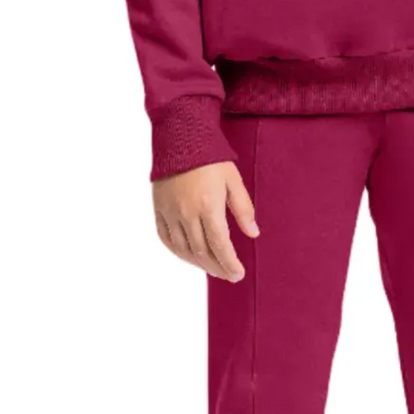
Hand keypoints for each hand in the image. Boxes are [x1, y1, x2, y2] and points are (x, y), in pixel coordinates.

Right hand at [153, 160, 258, 280]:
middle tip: (229, 276)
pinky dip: (178, 252)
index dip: (230, 264)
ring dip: (199, 264)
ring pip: (183, 249)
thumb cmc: (211, 158)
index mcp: (208, 206)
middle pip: (202, 252)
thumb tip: (254, 234)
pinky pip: (166, 238)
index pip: (220, 246)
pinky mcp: (159, 209)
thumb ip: (243, 209)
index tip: (238, 274)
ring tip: (213, 269)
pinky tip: (189, 257)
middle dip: (218, 268)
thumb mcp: (234, 180)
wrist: (181, 137)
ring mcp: (170, 212)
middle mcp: (187, 213)